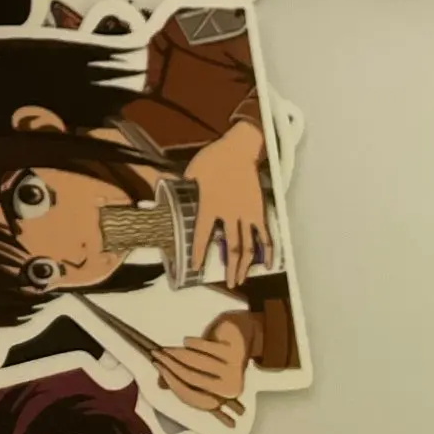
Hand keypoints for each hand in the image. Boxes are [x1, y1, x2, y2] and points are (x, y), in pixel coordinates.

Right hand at [151, 314, 251, 427]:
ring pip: (194, 362)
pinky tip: (187, 340)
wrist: (245, 334)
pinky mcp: (232, 351)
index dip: (170, 381)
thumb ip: (184, 379)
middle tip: (156, 355)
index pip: (189, 395)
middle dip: (168, 365)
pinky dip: (191, 343)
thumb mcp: (202, 370)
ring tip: (167, 348)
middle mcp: (229, 389)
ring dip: (176, 354)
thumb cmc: (219, 355)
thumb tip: (161, 384)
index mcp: (221, 397)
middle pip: (190, 378)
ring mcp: (232, 370)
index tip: (157, 369)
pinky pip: (202, 347)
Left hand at [186, 120, 272, 288]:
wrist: (238, 149)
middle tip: (230, 284)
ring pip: (248, 246)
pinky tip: (267, 264)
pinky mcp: (259, 211)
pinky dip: (267, 250)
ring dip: (246, 265)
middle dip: (230, 268)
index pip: (202, 235)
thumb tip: (166, 195)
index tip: (195, 267)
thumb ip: (182, 189)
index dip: (199, 253)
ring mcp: (246, 214)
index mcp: (209, 205)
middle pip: (231, 247)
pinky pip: (265, 234)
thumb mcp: (191, 173)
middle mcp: (229, 214)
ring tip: (243, 280)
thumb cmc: (212, 160)